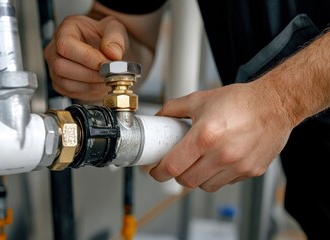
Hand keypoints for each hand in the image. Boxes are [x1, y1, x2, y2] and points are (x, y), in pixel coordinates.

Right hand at [44, 15, 128, 101]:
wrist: (106, 51)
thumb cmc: (106, 37)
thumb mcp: (115, 29)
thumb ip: (115, 39)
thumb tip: (113, 54)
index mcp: (66, 30)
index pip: (66, 45)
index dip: (87, 58)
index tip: (106, 64)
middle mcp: (55, 49)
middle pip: (62, 66)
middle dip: (90, 74)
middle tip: (109, 75)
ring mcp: (55, 68)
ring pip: (66, 82)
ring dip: (91, 84)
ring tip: (107, 79)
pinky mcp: (60, 84)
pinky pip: (70, 92)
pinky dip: (89, 91)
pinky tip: (100, 84)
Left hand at [150, 82, 292, 191]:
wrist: (275, 104)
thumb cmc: (240, 101)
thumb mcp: (200, 99)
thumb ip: (173, 108)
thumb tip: (159, 118)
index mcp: (205, 136)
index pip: (172, 167)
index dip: (158, 172)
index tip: (155, 171)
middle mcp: (222, 155)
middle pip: (187, 181)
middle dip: (176, 175)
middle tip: (176, 165)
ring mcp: (238, 166)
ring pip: (205, 186)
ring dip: (196, 178)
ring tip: (198, 162)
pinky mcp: (251, 171)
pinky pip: (225, 182)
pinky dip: (217, 176)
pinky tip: (219, 160)